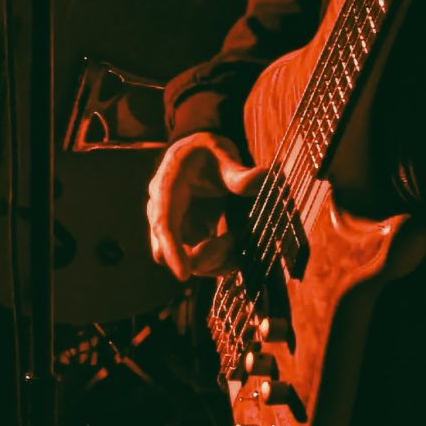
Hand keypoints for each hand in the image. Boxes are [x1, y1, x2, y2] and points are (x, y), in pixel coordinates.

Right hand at [147, 132, 265, 280]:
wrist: (195, 151)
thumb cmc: (205, 151)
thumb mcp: (222, 153)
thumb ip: (238, 172)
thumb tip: (264, 177)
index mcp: (166, 187)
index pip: (164, 222)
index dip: (172, 249)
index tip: (183, 274)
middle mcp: (161, 210)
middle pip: (167, 249)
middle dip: (201, 256)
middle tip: (232, 241)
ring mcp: (172, 225)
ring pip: (181, 258)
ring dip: (210, 262)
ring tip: (236, 244)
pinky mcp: (184, 234)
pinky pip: (193, 259)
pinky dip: (214, 262)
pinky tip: (234, 255)